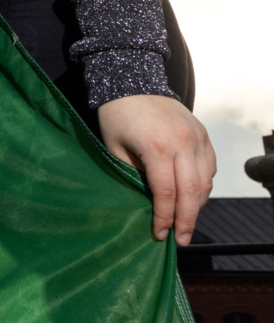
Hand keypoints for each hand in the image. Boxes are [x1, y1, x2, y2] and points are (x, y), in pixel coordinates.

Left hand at [96, 93, 216, 243]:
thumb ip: (131, 174)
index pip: (166, 192)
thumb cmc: (116, 117)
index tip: (160, 234)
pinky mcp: (204, 135)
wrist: (133, 82)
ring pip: (205, 181)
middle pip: (192, 191)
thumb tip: (145, 204)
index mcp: (157, 146)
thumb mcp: (113, 148)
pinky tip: (191, 199)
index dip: (164, 217)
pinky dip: (203, 186)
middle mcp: (183, 142)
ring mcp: (197, 138)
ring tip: (185, 224)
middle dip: (187, 220)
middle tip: (181, 241)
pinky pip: (209, 168)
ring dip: (197, 206)